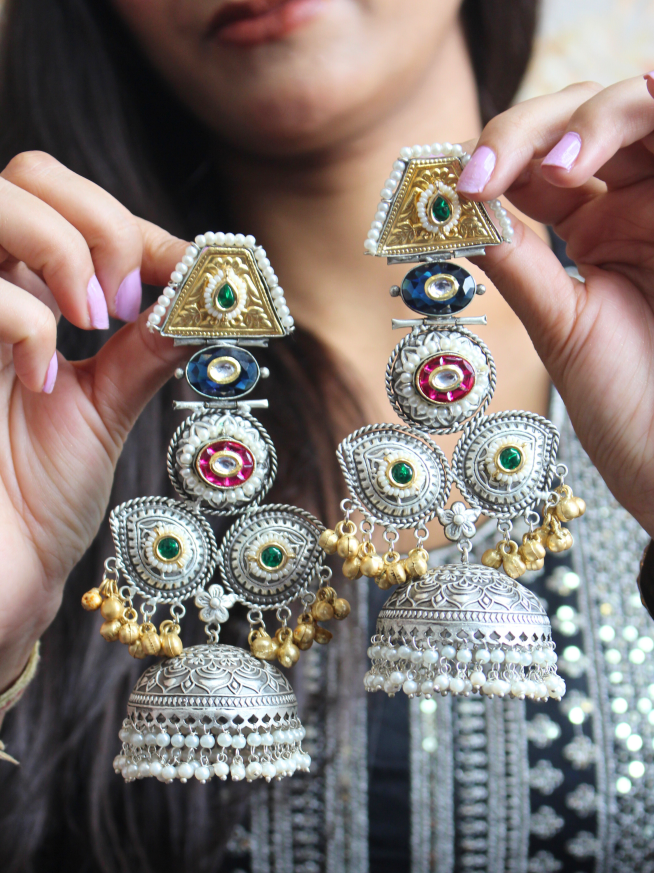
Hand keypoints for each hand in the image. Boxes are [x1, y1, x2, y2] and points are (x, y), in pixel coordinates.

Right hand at [0, 152, 186, 686]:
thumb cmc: (33, 499)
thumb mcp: (104, 410)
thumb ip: (146, 346)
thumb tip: (214, 292)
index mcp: (24, 294)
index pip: (75, 206)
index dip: (145, 229)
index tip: (205, 274)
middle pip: (28, 172)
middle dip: (101, 222)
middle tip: (131, 301)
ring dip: (62, 244)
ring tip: (94, 319)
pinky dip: (21, 319)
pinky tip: (42, 377)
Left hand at [458, 63, 653, 600]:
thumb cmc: (632, 413)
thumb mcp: (559, 324)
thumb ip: (517, 258)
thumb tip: (455, 204)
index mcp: (597, 232)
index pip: (544, 157)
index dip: (500, 154)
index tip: (458, 186)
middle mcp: (645, 207)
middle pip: (591, 119)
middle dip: (536, 131)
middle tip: (492, 173)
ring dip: (604, 113)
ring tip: (558, 159)